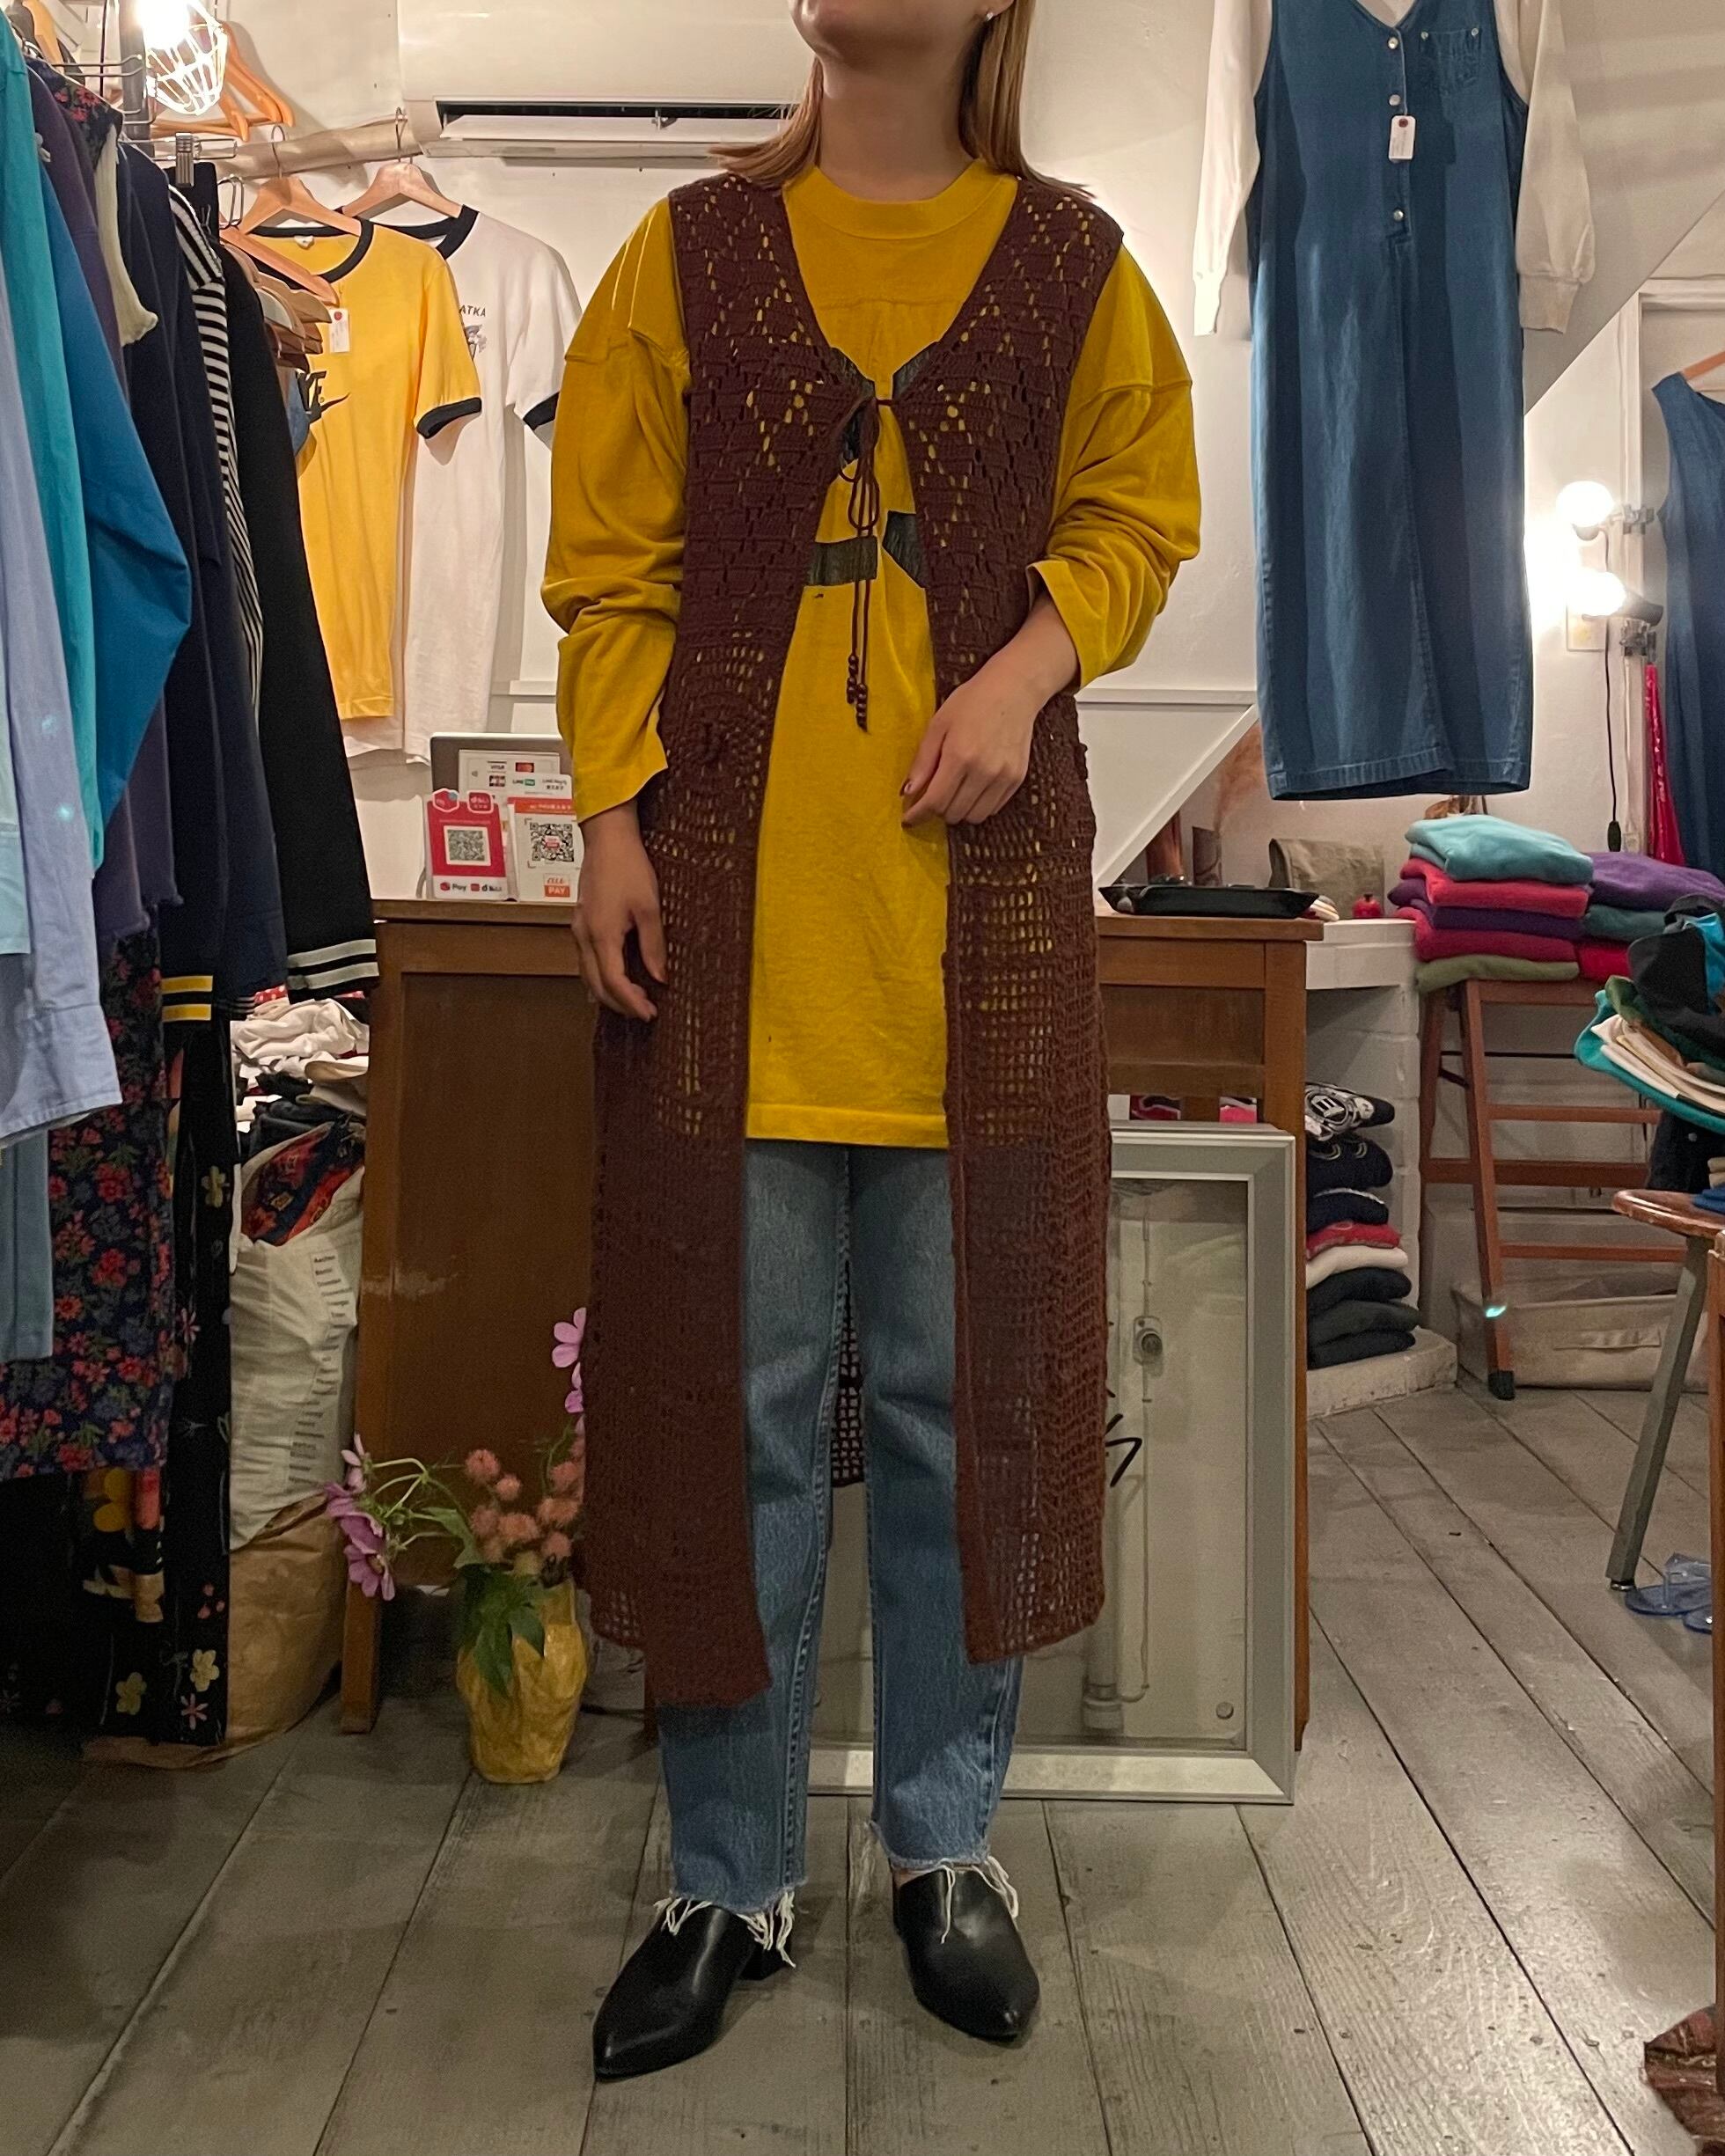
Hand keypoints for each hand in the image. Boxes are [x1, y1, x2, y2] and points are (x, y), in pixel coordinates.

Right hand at [572, 803, 664, 1020]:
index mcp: (601, 935)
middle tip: (644, 1012)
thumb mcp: (650, 907)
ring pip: (588, 974)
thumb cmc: (628, 865)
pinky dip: (601, 975)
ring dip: (608, 992)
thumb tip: (659, 976)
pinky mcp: (581, 922)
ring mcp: (579, 929)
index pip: (613, 983)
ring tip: (634, 999)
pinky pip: (586, 959)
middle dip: (619, 1004)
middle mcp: (584, 936)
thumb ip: (653, 946)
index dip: (631, 1003)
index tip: (650, 1013)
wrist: (607, 837)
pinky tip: (617, 976)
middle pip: (596, 985)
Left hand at [901, 660, 1039, 828]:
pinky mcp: (1017, 779)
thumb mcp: (938, 725)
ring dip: (958, 810)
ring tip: (953, 791)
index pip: (935, 802)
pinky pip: (993, 809)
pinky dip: (978, 805)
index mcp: (960, 756)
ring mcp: (1003, 777)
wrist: (1014, 690)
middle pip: (953, 813)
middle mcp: (984, 771)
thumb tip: (908, 792)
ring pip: (974, 817)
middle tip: (932, 795)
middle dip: (937, 810)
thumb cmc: (972, 702)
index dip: (918, 814)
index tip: (909, 818)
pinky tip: (972, 787)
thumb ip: (922, 761)